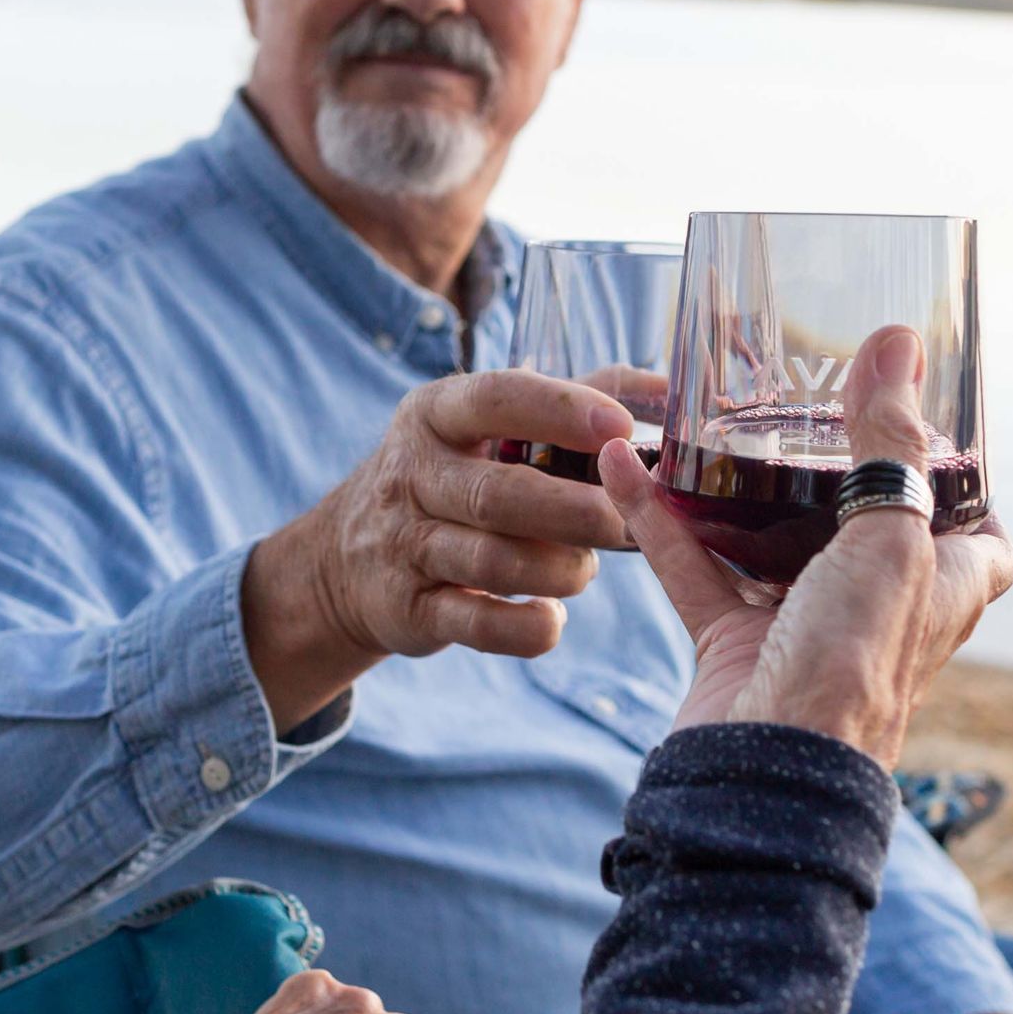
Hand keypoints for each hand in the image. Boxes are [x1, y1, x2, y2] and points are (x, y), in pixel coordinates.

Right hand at [244, 370, 633, 728]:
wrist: (345, 560)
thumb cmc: (451, 476)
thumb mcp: (486, 423)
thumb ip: (578, 397)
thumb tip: (667, 385)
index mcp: (434, 415)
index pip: (497, 398)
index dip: (561, 410)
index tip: (620, 429)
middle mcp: (412, 476)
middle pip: (499, 493)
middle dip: (576, 510)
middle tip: (628, 523)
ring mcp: (405, 546)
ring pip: (492, 562)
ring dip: (558, 570)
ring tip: (585, 569)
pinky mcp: (409, 610)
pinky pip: (476, 626)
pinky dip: (525, 628)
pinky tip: (551, 618)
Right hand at [601, 326, 1012, 767]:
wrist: (768, 768)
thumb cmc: (854, 665)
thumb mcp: (889, 537)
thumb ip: (887, 441)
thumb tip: (897, 344)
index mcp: (940, 586)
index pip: (977, 530)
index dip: (965, 481)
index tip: (931, 424)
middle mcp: (875, 605)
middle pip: (859, 525)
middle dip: (829, 468)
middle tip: (798, 401)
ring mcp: (800, 624)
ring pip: (764, 540)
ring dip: (731, 487)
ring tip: (705, 426)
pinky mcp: (733, 642)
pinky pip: (692, 566)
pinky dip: (659, 519)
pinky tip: (626, 468)